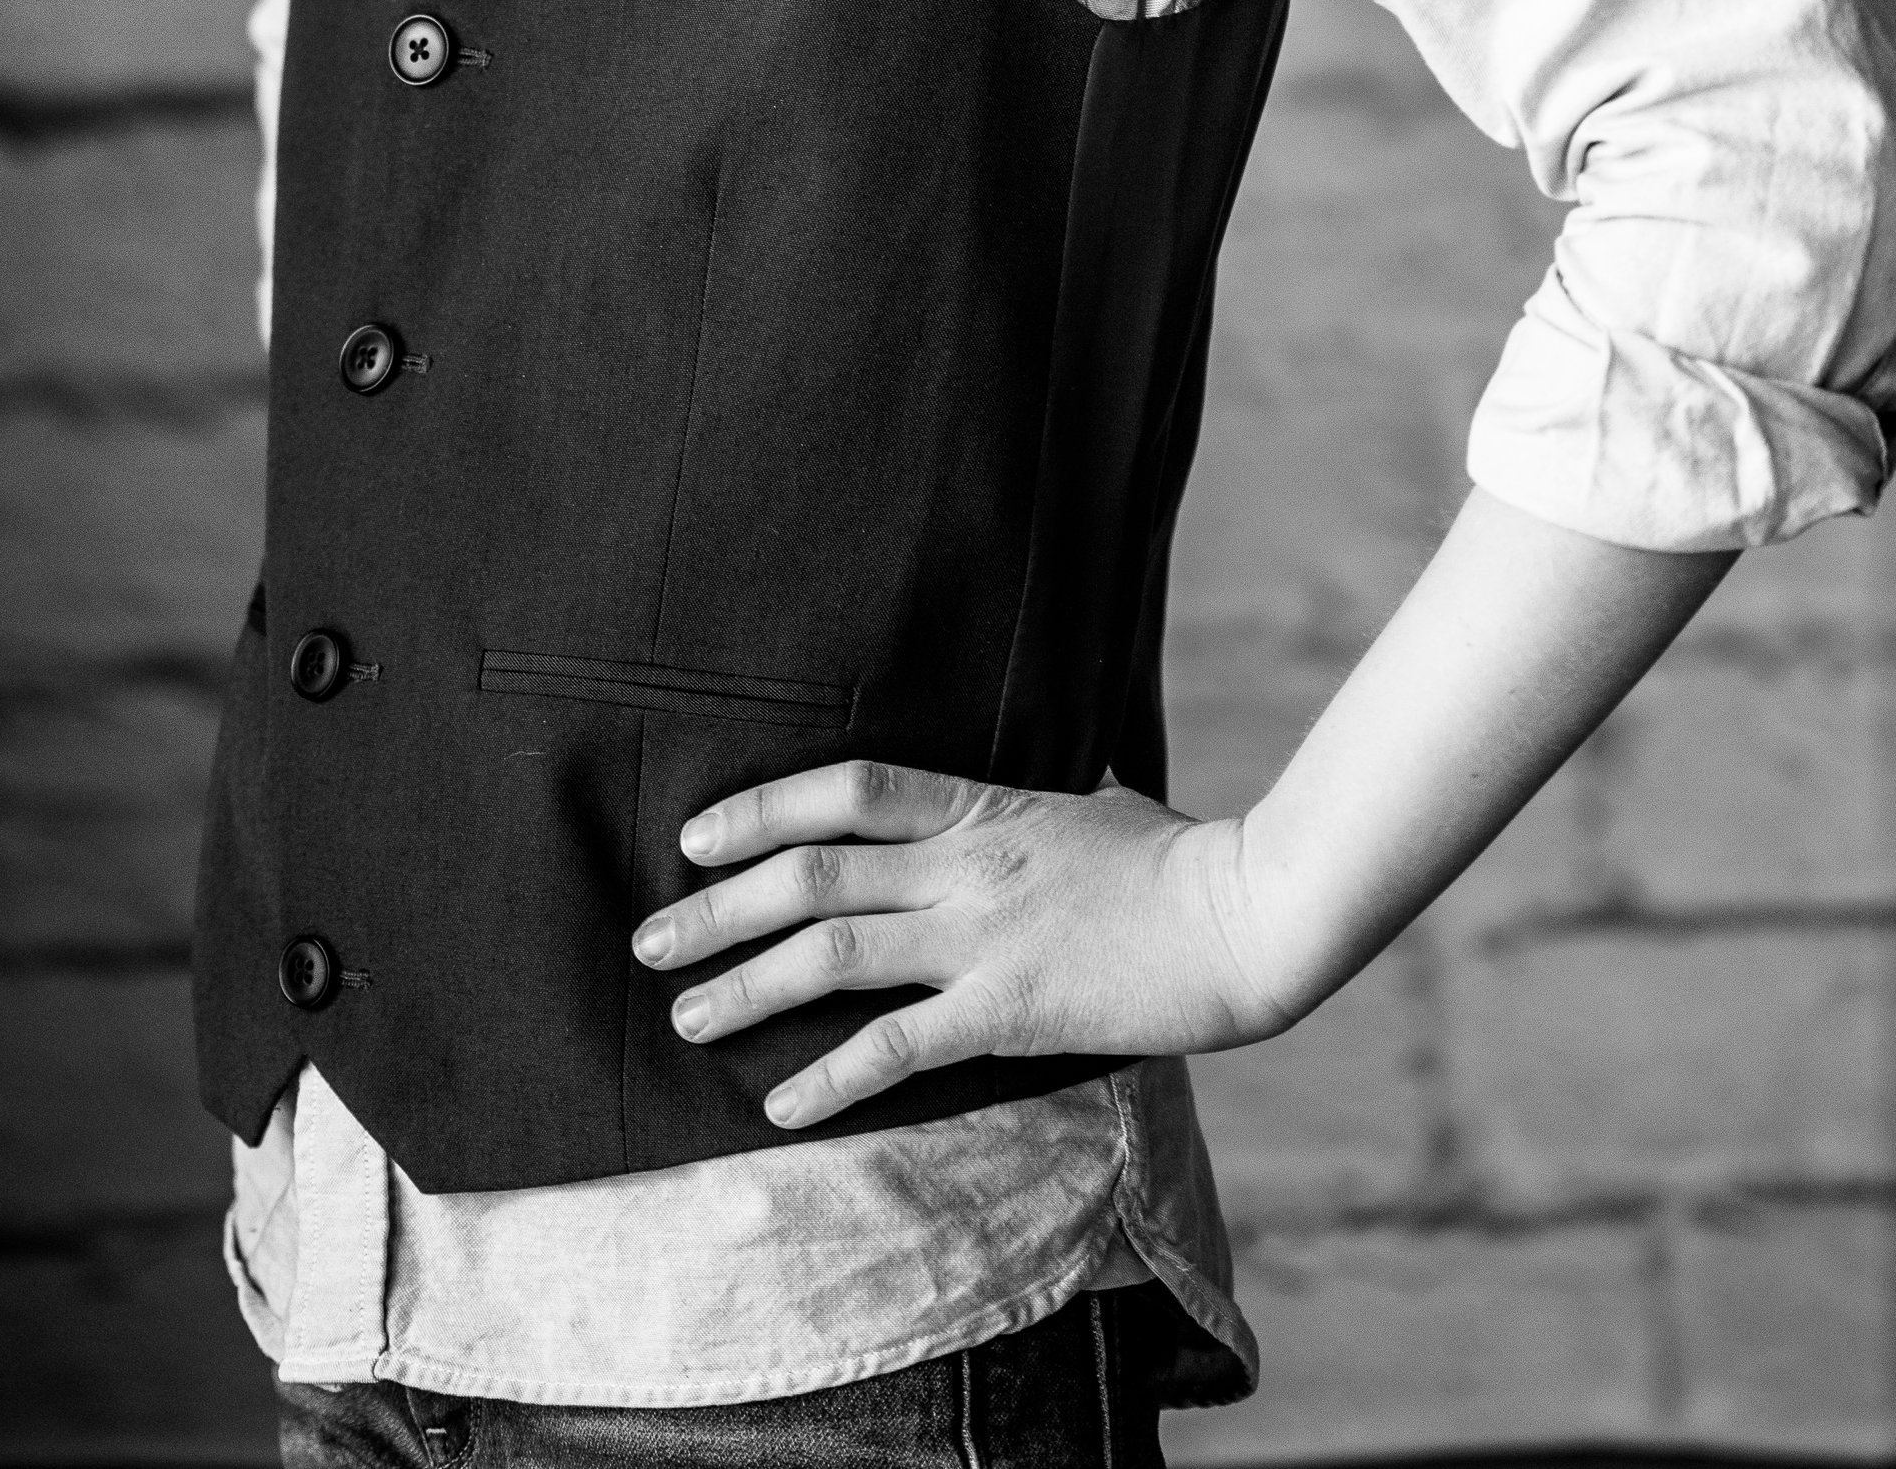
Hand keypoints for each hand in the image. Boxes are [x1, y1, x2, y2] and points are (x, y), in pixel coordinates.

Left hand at [628, 758, 1293, 1129]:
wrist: (1243, 916)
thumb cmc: (1176, 857)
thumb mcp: (1089, 801)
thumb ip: (1030, 804)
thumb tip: (1018, 794)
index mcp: (979, 806)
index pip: (844, 792)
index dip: (758, 809)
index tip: (693, 837)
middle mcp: (964, 866)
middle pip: (811, 875)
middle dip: (718, 908)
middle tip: (651, 940)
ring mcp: (981, 938)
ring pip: (831, 953)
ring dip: (746, 985)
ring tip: (684, 1015)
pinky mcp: (1008, 1012)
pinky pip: (896, 1046)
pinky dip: (828, 1077)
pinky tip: (778, 1104)